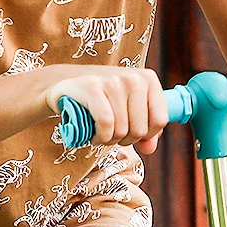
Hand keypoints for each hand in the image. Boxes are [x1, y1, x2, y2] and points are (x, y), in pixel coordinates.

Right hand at [47, 66, 169, 153]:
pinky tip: (93, 135)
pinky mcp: (92, 87)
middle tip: (112, 133)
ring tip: (100, 133)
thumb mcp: (129, 110)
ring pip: (122, 130)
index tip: (131, 132)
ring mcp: (113, 81)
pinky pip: (106, 124)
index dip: (146, 135)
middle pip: (140, 129)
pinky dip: (100, 137)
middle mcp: (133, 77)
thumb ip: (145, 130)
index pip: (160, 120)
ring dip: (108, 140)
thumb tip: (150, 148)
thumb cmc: (103, 100)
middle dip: (125, 140)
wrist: (67, 83)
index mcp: (148, 79)